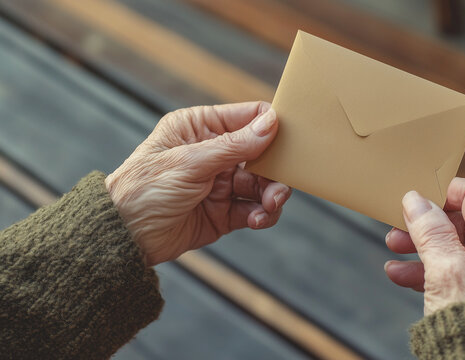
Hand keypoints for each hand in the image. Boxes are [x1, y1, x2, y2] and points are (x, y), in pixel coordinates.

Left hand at [105, 102, 290, 265]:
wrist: (123, 237)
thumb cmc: (144, 189)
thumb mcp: (190, 162)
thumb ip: (234, 145)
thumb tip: (271, 123)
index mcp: (200, 128)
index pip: (248, 117)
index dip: (271, 126)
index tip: (289, 142)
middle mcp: (214, 153)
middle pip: (263, 154)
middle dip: (275, 170)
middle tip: (280, 186)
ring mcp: (221, 183)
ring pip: (262, 184)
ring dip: (271, 195)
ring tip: (270, 206)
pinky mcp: (224, 212)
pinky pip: (254, 208)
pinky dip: (262, 214)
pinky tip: (256, 219)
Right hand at [384, 178, 464, 314]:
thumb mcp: (446, 271)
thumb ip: (431, 231)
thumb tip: (416, 199)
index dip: (442, 192)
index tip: (414, 196)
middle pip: (460, 221)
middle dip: (424, 224)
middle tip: (395, 228)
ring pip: (452, 246)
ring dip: (420, 246)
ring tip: (392, 250)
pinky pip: (453, 270)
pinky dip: (427, 270)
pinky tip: (400, 275)